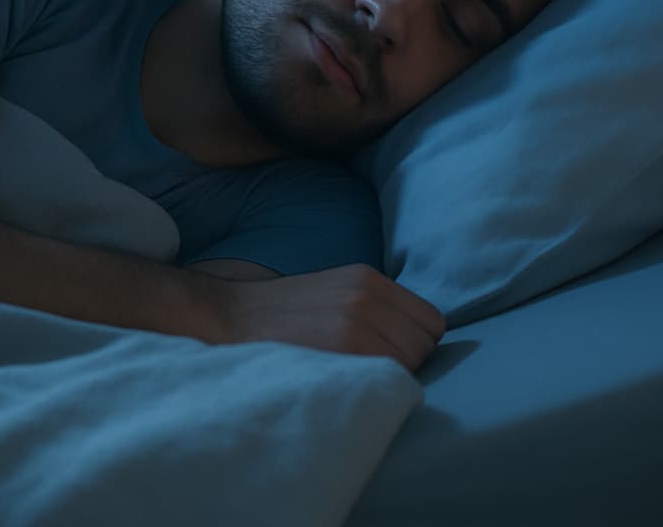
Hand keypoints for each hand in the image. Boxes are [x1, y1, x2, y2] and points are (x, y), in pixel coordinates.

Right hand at [224, 263, 445, 370]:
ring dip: (392, 375)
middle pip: (425, 344)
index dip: (416, 341)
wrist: (231, 317)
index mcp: (367, 278)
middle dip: (408, 360)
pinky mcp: (344, 348)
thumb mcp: (335, 290)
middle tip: (371, 366)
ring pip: (411, 364)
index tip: (393, 352)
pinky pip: (389, 377)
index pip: (431, 320)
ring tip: (356, 373)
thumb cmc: (284, 313)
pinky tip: (349, 381)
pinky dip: (377, 385)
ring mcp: (355, 321)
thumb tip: (417, 340)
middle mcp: (366, 295)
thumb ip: (375, 305)